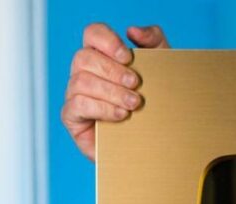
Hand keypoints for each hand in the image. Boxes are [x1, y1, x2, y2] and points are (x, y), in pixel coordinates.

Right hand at [61, 23, 169, 160]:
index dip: (106, 40)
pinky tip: (122, 116)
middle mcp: (84, 71)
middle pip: (84, 58)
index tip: (128, 56)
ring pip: (81, 81)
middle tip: (136, 84)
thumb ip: (154, 41)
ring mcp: (75, 94)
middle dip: (113, 71)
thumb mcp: (163, 68)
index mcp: (103, 55)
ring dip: (111, 92)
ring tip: (134, 104)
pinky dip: (101, 108)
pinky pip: (77, 105)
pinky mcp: (73, 117)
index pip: (92, 34)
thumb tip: (133, 30)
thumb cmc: (157, 100)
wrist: (158, 140)